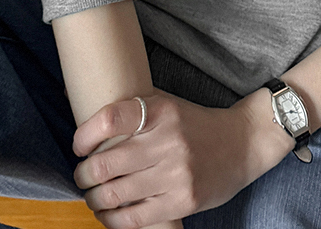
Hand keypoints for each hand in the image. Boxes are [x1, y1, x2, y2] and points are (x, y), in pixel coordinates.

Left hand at [72, 88, 293, 228]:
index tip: (79, 146)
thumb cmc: (196, 123)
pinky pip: (134, 219)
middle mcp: (168, 140)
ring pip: (115, 195)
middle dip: (83, 175)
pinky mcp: (183, 201)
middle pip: (104, 164)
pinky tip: (108, 214)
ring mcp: (177, 173)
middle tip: (82, 175)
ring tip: (93, 196)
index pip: (108, 120)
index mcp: (161, 111)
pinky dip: (112, 220)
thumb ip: (131, 106)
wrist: (243, 143)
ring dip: (93, 199)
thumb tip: (76, 103)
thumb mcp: (167, 103)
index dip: (84, 136)